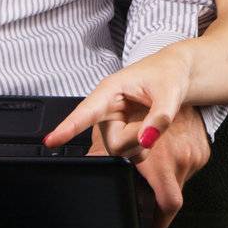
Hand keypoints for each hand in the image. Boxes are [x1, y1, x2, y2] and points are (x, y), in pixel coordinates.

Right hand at [43, 47, 193, 163]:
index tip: (50, 141)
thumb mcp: (169, 92)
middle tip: (156, 123)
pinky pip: (129, 153)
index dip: (68, 127)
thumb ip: (159, 118)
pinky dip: (143, 148)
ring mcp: (113, 122)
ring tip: (153, 123)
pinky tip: (149, 131)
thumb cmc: (169, 74)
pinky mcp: (120, 132)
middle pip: (113, 142)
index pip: (86, 111)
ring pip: (121, 151)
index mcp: (110, 90)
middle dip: (137, 140)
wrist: (177, 74)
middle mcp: (107, 108)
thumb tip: (146, 141)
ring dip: (141, 144)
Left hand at [74, 97, 210, 227]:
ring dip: (166, 181)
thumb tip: (89, 167)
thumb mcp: (113, 120)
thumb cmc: (141, 96)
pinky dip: (176, 168)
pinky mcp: (204, 152)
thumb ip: (103, 148)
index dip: (158, 221)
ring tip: (154, 164)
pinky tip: (168, 154)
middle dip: (157, 201)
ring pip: (179, 183)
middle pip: (171, 198)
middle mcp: (180, 157)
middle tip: (146, 204)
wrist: (177, 74)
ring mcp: (195, 155)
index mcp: (159, 156)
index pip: (166, 203)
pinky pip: (188, 170)